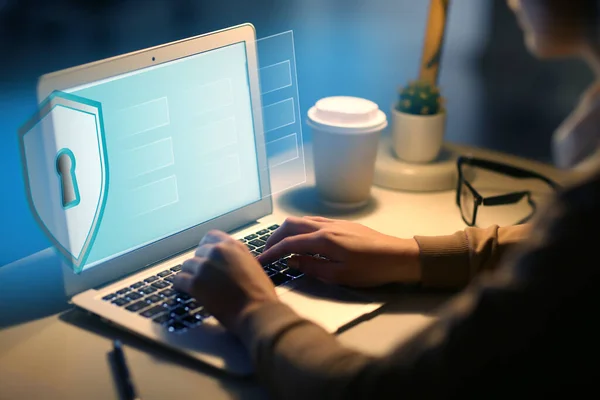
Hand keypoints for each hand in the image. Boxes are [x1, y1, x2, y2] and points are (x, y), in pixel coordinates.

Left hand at [173, 230, 277, 333]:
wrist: (258, 311)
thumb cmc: (260, 293)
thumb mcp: (252, 265)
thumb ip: (236, 257)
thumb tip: (226, 261)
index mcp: (233, 246)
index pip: (210, 237)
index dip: (206, 248)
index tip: (206, 257)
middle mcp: (217, 252)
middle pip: (197, 253)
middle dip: (200, 265)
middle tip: (205, 278)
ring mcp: (205, 266)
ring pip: (187, 266)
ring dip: (190, 275)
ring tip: (198, 287)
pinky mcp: (195, 283)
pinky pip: (178, 280)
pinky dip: (181, 286)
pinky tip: (186, 292)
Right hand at [257, 217, 420, 286]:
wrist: (398, 256)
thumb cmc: (371, 270)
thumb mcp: (339, 276)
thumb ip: (313, 267)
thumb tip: (292, 261)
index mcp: (323, 239)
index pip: (289, 243)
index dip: (271, 252)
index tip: (259, 261)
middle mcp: (326, 226)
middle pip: (291, 224)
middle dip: (275, 237)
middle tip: (266, 251)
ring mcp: (335, 222)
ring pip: (302, 220)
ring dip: (287, 231)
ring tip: (280, 245)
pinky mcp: (342, 224)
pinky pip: (314, 221)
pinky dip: (301, 228)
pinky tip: (303, 240)